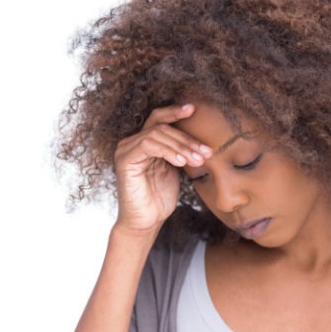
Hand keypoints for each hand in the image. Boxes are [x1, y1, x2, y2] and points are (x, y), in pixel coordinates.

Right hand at [113, 104, 210, 234]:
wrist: (146, 222)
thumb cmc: (159, 199)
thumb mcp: (174, 170)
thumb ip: (179, 152)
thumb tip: (199, 139)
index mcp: (143, 143)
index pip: (158, 119)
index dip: (174, 112)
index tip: (193, 109)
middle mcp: (131, 143)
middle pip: (161, 126)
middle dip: (187, 139)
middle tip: (206, 152)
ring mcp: (126, 150)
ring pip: (157, 134)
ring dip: (181, 146)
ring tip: (197, 160)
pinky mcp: (125, 160)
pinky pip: (148, 145)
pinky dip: (168, 151)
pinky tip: (181, 162)